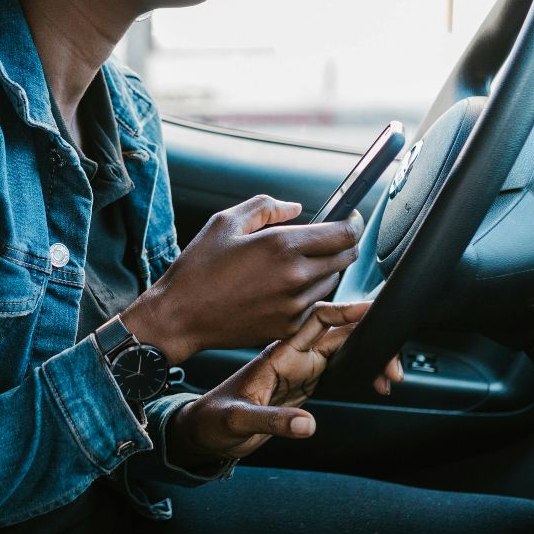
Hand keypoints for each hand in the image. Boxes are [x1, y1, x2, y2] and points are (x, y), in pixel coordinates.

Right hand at [121, 195, 363, 363]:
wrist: (181, 316)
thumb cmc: (198, 268)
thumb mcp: (225, 222)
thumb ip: (266, 207)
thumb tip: (296, 208)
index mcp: (281, 246)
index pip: (343, 233)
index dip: (353, 222)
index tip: (350, 217)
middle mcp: (294, 277)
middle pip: (345, 257)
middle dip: (342, 243)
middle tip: (328, 237)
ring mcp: (294, 306)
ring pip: (332, 281)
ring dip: (325, 268)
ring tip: (297, 262)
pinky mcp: (288, 327)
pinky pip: (314, 304)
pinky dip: (308, 292)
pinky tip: (283, 286)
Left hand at [166, 300, 404, 463]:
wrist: (203, 431)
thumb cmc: (212, 420)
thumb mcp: (237, 421)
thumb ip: (272, 421)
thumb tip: (306, 425)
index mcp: (277, 355)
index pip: (316, 321)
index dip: (345, 312)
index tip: (371, 310)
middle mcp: (292, 358)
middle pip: (338, 336)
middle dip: (369, 341)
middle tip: (393, 363)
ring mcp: (298, 371)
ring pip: (342, 353)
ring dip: (368, 359)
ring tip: (390, 375)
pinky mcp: (302, 386)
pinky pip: (337, 371)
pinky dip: (360, 374)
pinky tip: (375, 382)